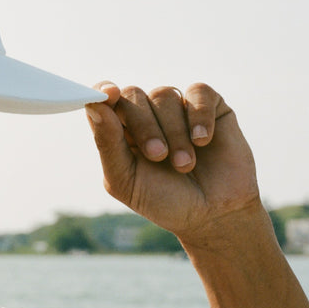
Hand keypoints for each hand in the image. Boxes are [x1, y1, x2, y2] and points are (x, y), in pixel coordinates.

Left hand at [85, 82, 262, 247]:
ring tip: (184, 164)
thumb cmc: (164, 200)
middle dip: (144, 126)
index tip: (109, 94)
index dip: (103, 92)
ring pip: (165, 95)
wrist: (214, 216)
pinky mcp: (210, 107)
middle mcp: (146, 113)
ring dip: (174, 132)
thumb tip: (94, 106)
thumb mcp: (126, 181)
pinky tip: (202, 140)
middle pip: (133, 95)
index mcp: (119, 129)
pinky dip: (199, 114)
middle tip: (158, 156)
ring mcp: (177, 108)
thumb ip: (107, 144)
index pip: (103, 99)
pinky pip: (199, 92)